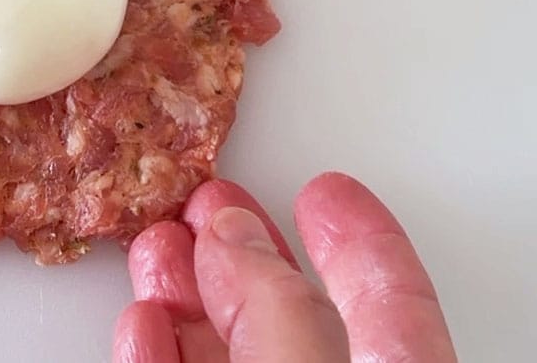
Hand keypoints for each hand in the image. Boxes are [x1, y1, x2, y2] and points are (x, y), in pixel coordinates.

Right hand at [113, 172, 456, 361]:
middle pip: (293, 317)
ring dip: (184, 295)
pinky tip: (141, 322)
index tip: (330, 190)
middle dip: (244, 250)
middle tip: (212, 200)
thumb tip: (236, 238)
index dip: (363, 239)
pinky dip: (153, 353)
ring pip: (224, 351)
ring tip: (158, 247)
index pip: (395, 307)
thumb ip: (283, 314)